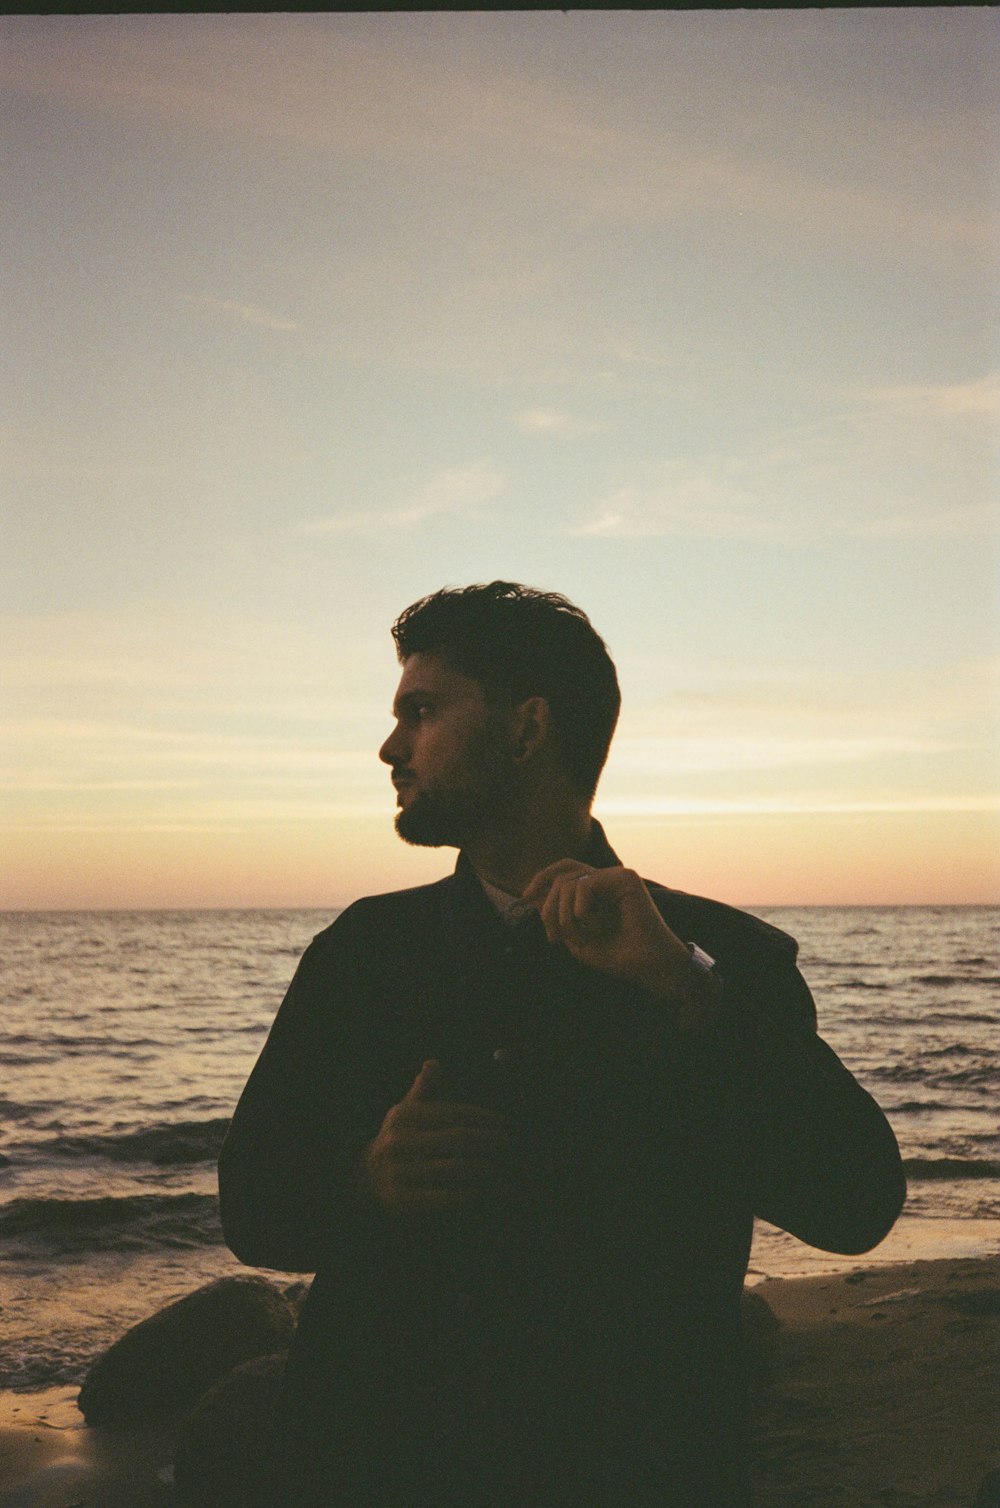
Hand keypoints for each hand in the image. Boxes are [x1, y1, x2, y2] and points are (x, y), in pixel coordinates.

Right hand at [362, 1060, 510, 1214]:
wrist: (367, 1176)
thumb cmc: (402, 1136)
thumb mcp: (408, 1109)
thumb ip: (425, 1087)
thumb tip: (433, 1063)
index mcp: (403, 1116)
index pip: (449, 1113)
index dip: (479, 1117)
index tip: (502, 1122)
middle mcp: (397, 1142)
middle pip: (455, 1140)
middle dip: (487, 1141)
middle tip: (508, 1142)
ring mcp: (397, 1172)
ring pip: (452, 1170)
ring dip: (483, 1168)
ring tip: (502, 1167)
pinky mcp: (401, 1199)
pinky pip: (441, 1197)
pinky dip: (466, 1194)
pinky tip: (483, 1191)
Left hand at [522, 860, 697, 1003]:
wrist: (647, 967)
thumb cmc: (617, 956)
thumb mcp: (576, 938)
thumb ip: (555, 918)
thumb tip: (532, 896)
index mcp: (596, 891)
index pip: (562, 871)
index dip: (541, 878)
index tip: (524, 897)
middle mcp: (605, 879)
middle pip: (561, 878)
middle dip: (549, 910)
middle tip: (553, 938)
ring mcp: (616, 877)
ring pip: (569, 883)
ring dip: (565, 916)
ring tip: (580, 938)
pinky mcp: (626, 878)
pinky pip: (585, 885)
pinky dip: (581, 911)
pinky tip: (596, 927)